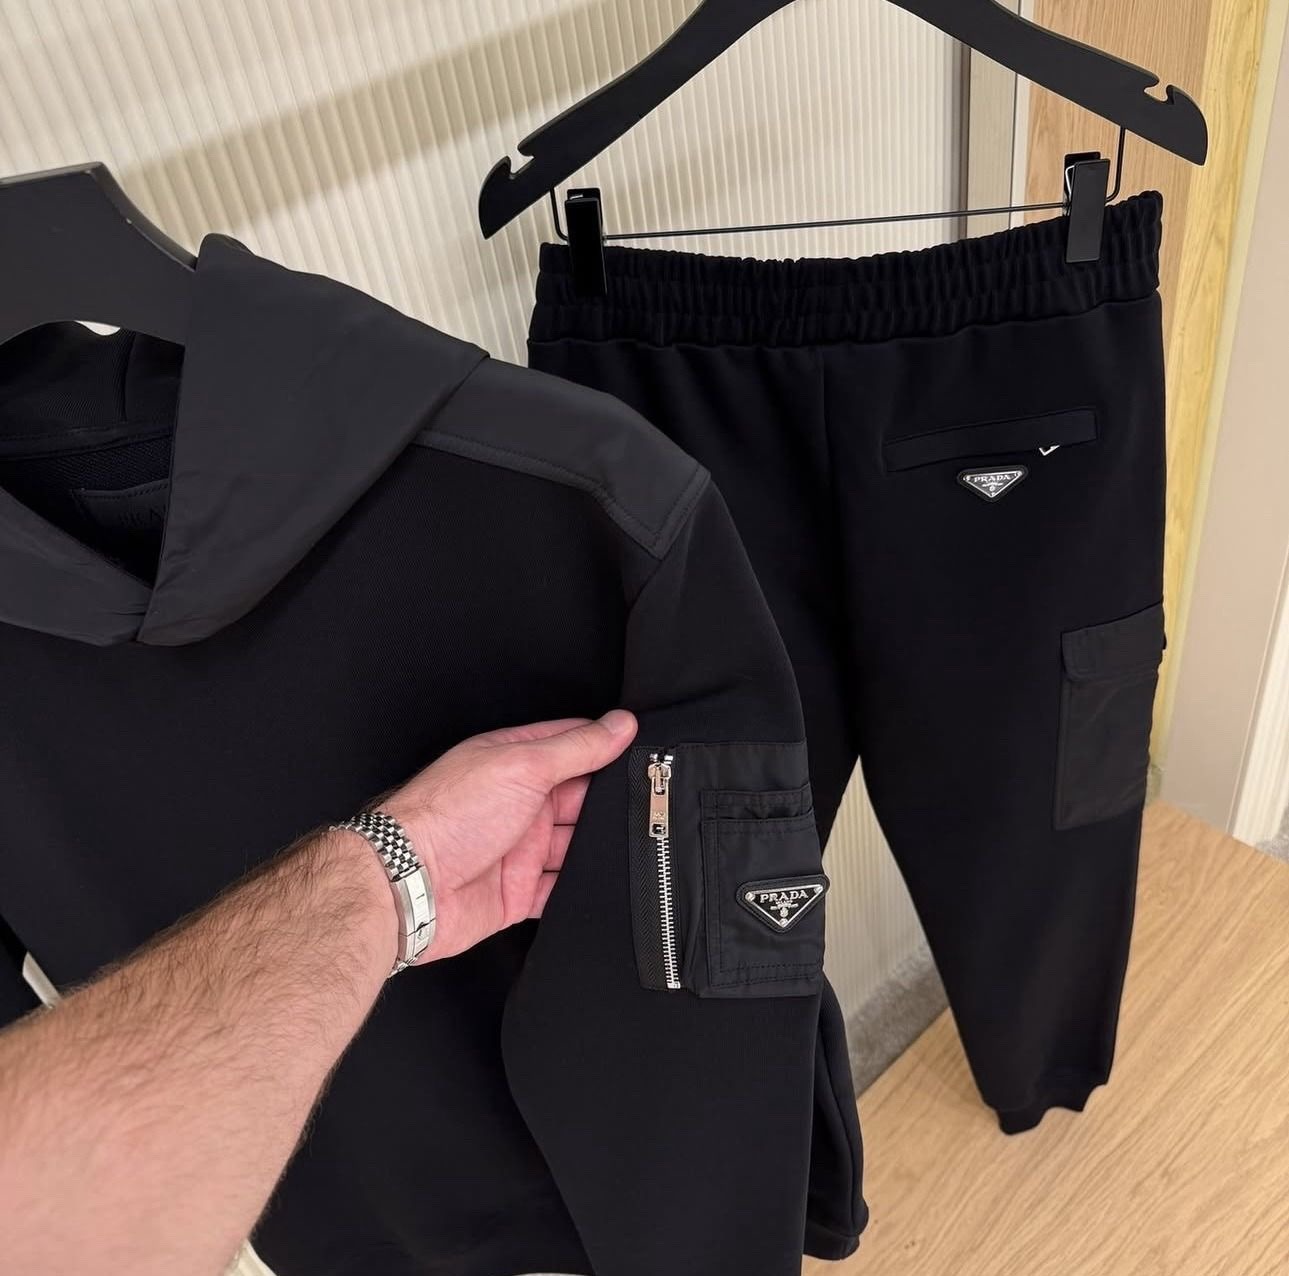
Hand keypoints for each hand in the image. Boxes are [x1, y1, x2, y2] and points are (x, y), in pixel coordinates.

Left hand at [378, 710, 636, 960]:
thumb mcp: (521, 766)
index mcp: (515, 762)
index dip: (608, 746)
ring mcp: (519, 849)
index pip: (573, 746)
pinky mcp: (518, 893)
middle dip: (610, 801)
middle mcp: (518, 803)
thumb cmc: (447, 816)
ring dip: (599, 846)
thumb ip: (576, 747)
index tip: (647, 751)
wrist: (408, 885)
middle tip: (650, 801)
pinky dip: (582, 887)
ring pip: (576, 845)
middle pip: (580, 798)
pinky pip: (561, 890)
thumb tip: (620, 723)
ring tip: (637, 842)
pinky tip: (607, 880)